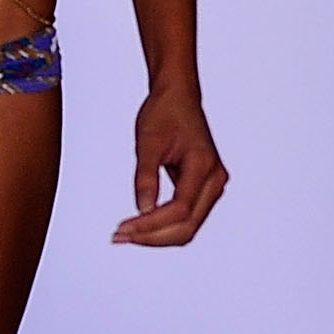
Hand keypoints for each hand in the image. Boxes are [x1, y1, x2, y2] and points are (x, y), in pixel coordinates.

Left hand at [112, 81, 226, 247]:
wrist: (178, 97)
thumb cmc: (165, 113)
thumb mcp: (148, 142)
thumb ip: (146, 177)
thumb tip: (142, 209)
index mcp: (204, 165)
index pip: (181, 209)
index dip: (151, 224)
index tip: (123, 228)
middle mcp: (214, 179)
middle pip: (188, 226)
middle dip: (152, 236)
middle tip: (119, 236)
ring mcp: (211, 185)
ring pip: (188, 226)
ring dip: (157, 235)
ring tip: (125, 234)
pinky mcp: (202, 188)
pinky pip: (185, 217)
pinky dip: (162, 226)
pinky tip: (139, 226)